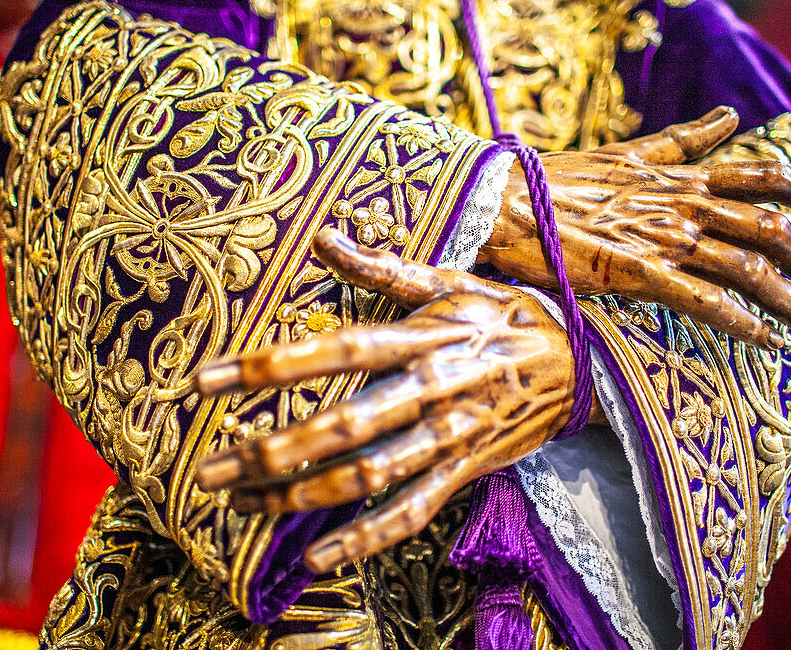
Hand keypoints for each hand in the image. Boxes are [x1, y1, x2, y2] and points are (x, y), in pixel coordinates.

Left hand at [194, 228, 580, 573]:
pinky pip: (414, 510)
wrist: (586, 365)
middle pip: (344, 425)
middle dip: (271, 450)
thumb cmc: (507, 316)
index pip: (336, 349)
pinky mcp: (466, 469)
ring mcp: (450, 435)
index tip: (205, 382)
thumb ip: (382, 268)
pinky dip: (367, 537)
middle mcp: (432, 388)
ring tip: (242, 506)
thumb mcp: (453, 281)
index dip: (269, 367)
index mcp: (423, 336)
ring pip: (371, 474)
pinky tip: (316, 555)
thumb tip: (320, 236)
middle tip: (208, 470)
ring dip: (302, 495)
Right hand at [479, 106, 790, 347]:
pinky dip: (740, 322)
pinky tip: (766, 343)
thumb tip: (731, 116)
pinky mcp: (632, 271)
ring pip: (749, 267)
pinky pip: (700, 299)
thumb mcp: (628, 152)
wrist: (501, 199)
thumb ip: (684, 139)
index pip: (775, 179)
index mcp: (684, 176)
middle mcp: (683, 204)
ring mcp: (661, 237)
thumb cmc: (559, 180)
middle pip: (776, 229)